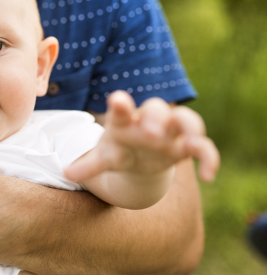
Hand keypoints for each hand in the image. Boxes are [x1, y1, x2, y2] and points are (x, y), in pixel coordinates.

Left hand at [64, 91, 219, 182]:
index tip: (117, 100)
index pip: (122, 109)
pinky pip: (204, 147)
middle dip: (156, 118)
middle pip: (158, 109)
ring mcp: (171, 131)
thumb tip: (67, 172)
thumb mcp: (105, 158)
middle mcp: (149, 120)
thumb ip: (89, 164)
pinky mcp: (187, 146)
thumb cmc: (119, 151)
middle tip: (151, 132)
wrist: (140, 158)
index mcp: (125, 120)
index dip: (121, 104)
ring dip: (189, 128)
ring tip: (190, 142)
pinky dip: (209, 158)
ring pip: (187, 120)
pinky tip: (208, 176)